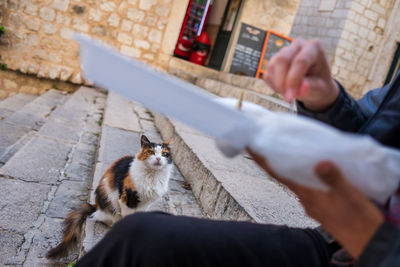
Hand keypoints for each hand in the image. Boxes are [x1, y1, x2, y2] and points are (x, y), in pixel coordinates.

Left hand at [247, 149, 383, 257]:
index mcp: (306, 194)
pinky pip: (305, 186)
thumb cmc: (359, 220)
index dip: (262, 160)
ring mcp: (311, 203)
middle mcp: (304, 198)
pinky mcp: (320, 206)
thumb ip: (334, 179)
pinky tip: (309, 169)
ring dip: (287, 166)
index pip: (277, 173)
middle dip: (272, 159)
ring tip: (284, 149)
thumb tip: (320, 163)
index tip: (250, 145)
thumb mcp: (349, 196)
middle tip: (265, 141)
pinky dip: (302, 174)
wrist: (368, 243)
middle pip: (283, 175)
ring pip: (294, 180)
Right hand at [263, 39, 339, 110]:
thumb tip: (300, 87)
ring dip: (277, 84)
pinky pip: (267, 73)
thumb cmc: (320, 84)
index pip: (300, 61)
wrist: (315, 84)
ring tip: (288, 93)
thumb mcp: (320, 88)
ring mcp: (284, 51)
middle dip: (281, 81)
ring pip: (272, 66)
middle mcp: (298, 46)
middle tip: (287, 97)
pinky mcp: (275, 60)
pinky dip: (273, 84)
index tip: (291, 96)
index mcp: (314, 47)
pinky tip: (283, 89)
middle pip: (282, 60)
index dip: (293, 80)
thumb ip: (310, 87)